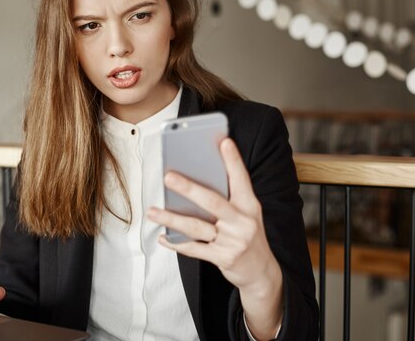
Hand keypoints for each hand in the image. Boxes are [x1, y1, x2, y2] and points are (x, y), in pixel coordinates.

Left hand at [147, 138, 282, 337]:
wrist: (262, 272)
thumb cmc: (246, 235)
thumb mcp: (246, 214)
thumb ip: (227, 198)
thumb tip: (194, 180)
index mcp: (250, 205)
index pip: (241, 179)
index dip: (233, 160)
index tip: (224, 141)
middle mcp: (243, 221)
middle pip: (212, 202)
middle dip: (189, 188)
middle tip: (168, 177)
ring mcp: (233, 241)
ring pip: (196, 227)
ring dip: (171, 219)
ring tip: (152, 211)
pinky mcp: (224, 258)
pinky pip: (194, 249)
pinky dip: (176, 243)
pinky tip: (162, 237)